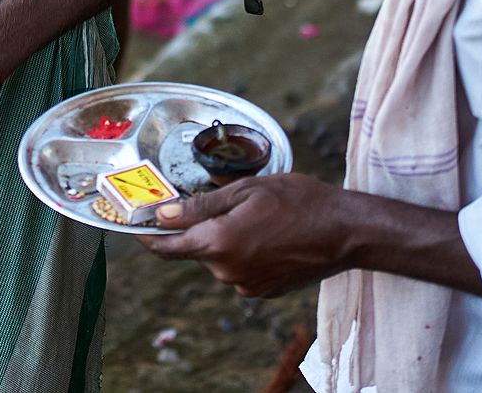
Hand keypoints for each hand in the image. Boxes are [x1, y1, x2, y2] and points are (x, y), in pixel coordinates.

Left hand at [139, 174, 350, 296]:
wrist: (344, 232)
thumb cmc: (298, 201)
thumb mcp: (247, 190)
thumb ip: (200, 206)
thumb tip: (162, 214)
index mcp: (219, 243)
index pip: (167, 247)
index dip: (148, 236)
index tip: (137, 224)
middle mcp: (227, 271)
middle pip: (196, 249)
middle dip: (201, 227)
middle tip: (226, 202)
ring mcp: (246, 285)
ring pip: (219, 258)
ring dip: (225, 239)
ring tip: (257, 216)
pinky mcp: (263, 291)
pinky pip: (239, 269)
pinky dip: (244, 252)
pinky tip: (268, 235)